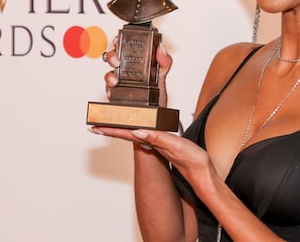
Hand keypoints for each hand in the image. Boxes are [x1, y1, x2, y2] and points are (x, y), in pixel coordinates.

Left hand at [91, 126, 214, 184]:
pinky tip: (141, 128)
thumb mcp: (175, 147)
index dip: (110, 130)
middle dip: (113, 128)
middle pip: (128, 134)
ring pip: (137, 135)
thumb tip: (137, 132)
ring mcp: (158, 148)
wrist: (205, 179)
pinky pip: (148, 136)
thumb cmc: (192, 163)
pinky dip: (140, 129)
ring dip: (125, 128)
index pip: (126, 134)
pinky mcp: (166, 148)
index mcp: (152, 144)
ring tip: (114, 121)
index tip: (94, 126)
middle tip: (98, 122)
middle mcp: (152, 146)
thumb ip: (157, 138)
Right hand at [102, 36, 172, 106]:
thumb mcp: (163, 73)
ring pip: (108, 74)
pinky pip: (109, 91)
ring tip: (115, 80)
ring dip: (109, 76)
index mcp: (134, 60)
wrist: (155, 110)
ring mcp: (119, 82)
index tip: (118, 41)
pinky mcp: (116, 94)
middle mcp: (124, 69)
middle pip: (112, 58)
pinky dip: (110, 91)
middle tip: (117, 61)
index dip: (118, 41)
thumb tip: (161, 49)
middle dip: (112, 57)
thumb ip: (164, 60)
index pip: (123, 46)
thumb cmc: (156, 91)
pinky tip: (115, 91)